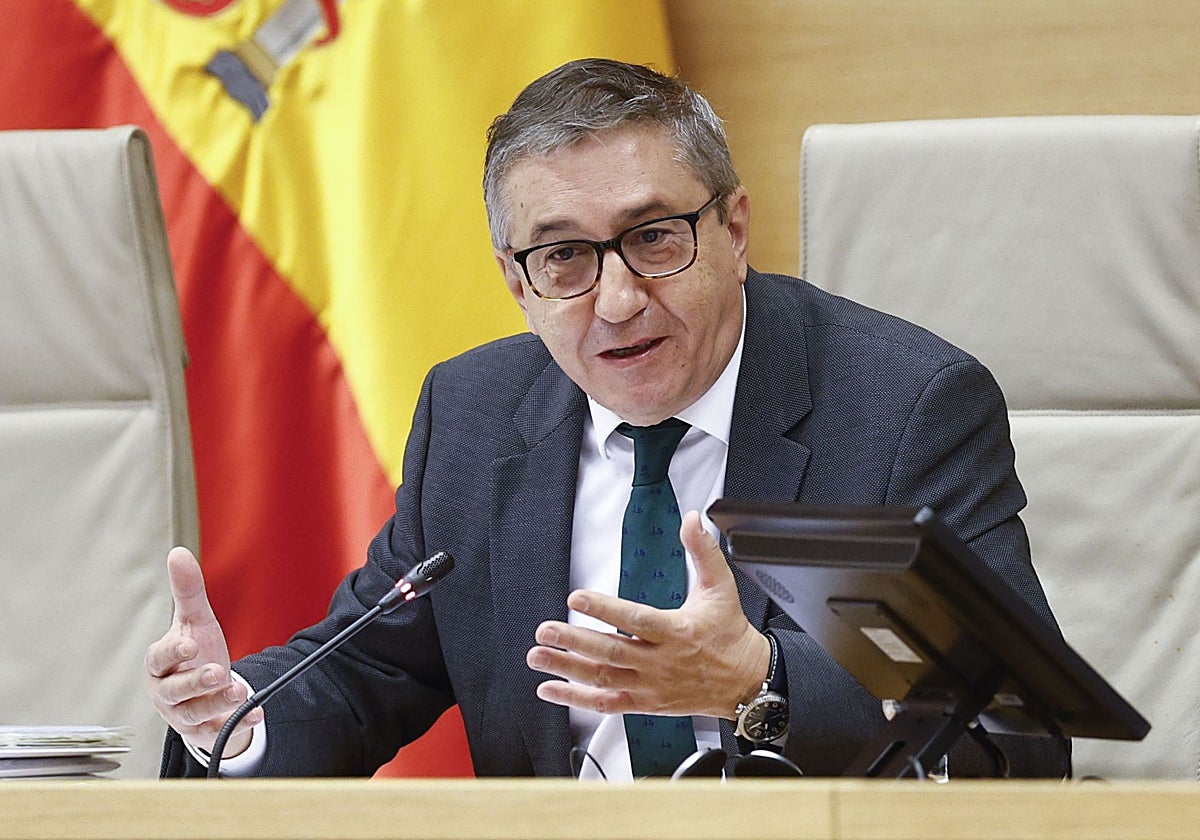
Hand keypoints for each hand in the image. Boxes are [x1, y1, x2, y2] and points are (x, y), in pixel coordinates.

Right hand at [143, 547, 260, 755]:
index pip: (158, 659)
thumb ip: (188, 591)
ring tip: (239, 691)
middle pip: (174, 690)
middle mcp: (166, 692)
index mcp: (159, 664)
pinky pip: (220, 731)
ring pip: (195, 713)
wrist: (203, 693)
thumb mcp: (195, 621)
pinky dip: (239, 724)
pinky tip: (257, 714)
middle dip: (195, 682)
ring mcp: (184, 714)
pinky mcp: (206, 731)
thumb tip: (177, 553)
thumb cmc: (193, 652)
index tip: (190, 645)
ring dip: (218, 702)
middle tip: (216, 671)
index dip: (172, 653)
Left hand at [526, 510, 769, 718]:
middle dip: (574, 641)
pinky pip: (606, 703)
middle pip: (611, 651)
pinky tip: (551, 689)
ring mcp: (651, 686)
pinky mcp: (646, 703)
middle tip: (545, 630)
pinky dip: (577, 698)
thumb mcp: (722, 587)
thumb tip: (691, 519)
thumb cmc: (730, 634)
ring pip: (603, 678)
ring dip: (567, 668)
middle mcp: (661, 662)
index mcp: (677, 631)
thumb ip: (703, 551)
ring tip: (538, 655)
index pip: (636, 619)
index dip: (605, 609)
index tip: (577, 597)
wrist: (746, 681)